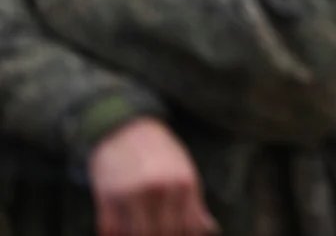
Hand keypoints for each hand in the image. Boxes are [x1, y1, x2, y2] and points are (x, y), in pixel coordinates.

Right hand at [88, 118, 217, 235]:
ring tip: (138, 232)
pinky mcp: (107, 196)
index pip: (188, 228)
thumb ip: (196, 203)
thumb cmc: (160, 152)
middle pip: (162, 234)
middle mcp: (159, 189)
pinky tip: (120, 233)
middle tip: (157, 233)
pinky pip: (111, 230)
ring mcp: (132, 193)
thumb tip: (210, 229)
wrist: (125, 127)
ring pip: (136, 235)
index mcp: (183, 183)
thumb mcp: (185, 170)